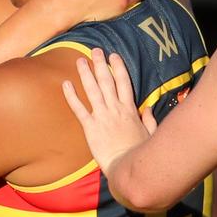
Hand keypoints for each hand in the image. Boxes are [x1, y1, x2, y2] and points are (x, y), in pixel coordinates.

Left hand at [62, 48, 156, 175]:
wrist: (127, 167)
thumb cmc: (140, 153)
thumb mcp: (150, 134)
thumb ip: (149, 119)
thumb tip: (148, 108)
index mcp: (130, 109)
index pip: (124, 83)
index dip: (118, 68)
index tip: (113, 56)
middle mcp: (115, 109)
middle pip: (107, 81)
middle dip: (101, 64)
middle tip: (95, 50)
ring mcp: (102, 117)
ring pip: (92, 90)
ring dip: (86, 74)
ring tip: (80, 60)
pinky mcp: (90, 127)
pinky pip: (79, 109)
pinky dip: (72, 96)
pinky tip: (65, 84)